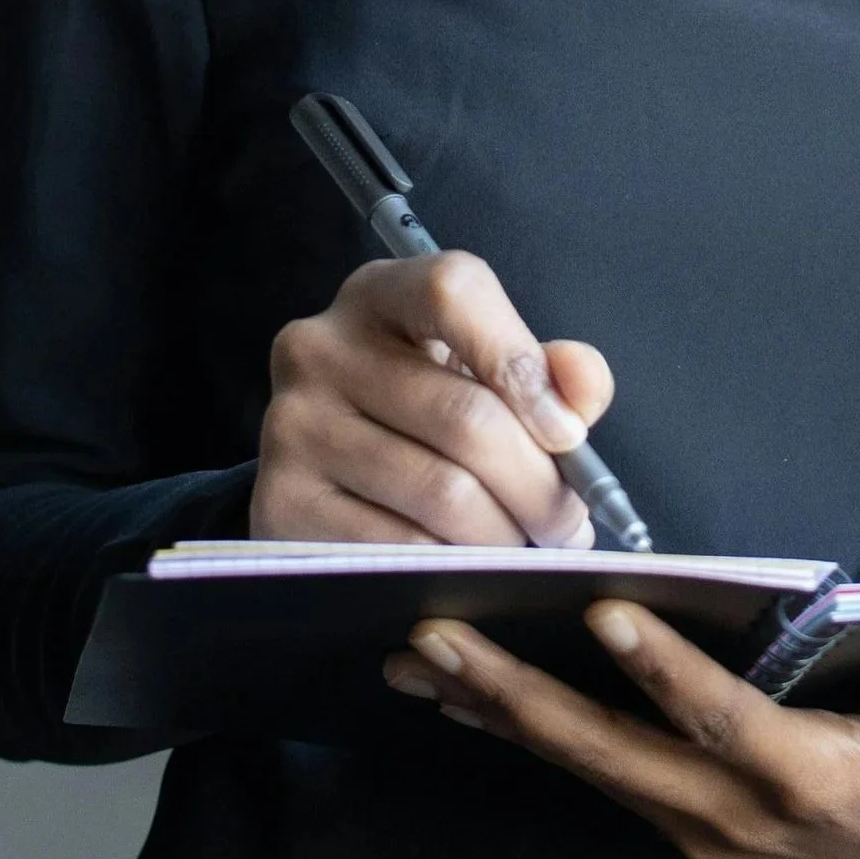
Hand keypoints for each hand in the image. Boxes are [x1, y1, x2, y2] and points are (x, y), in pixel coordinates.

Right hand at [250, 253, 614, 546]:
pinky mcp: (279, 504)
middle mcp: (321, 347)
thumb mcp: (484, 367)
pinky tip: (467, 564)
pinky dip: (451, 567)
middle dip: (539, 486)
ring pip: (442, 495)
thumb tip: (579, 394)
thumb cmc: (426, 405)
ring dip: (504, 536)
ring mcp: (291, 425)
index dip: (521, 361)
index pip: (453, 291)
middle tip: (568, 523)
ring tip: (523, 544)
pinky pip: (398, 550)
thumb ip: (551, 370)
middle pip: (465, 416)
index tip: (568, 433)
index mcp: (380, 293)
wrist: (328, 465)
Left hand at [381, 606, 859, 858]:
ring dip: (500, 715)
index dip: (666, 674)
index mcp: (815, 779)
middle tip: (438, 641)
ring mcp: (705, 828)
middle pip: (617, 755)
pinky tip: (465, 697)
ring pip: (589, 768)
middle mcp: (740, 815)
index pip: (727, 724)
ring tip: (418, 660)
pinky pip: (596, 772)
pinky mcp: (688, 821)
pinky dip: (527, 733)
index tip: (605, 613)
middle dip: (523, 699)